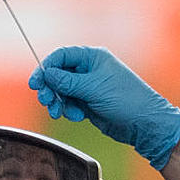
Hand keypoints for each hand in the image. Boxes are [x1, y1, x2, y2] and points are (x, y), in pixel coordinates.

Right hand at [28, 46, 179, 169]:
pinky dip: (68, 109)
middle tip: (47, 101)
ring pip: (61, 91)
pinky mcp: (88, 102)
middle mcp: (90, 69)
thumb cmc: (126, 99)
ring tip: (60, 112)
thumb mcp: (93, 88)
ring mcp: (89, 86)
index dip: (46, 68)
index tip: (36, 83)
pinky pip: (69, 103)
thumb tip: (47, 74)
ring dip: (58, 102)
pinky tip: (77, 116)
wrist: (143, 123)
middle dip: (50, 88)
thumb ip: (67, 81)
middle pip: (58, 74)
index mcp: (93, 57)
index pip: (61, 56)